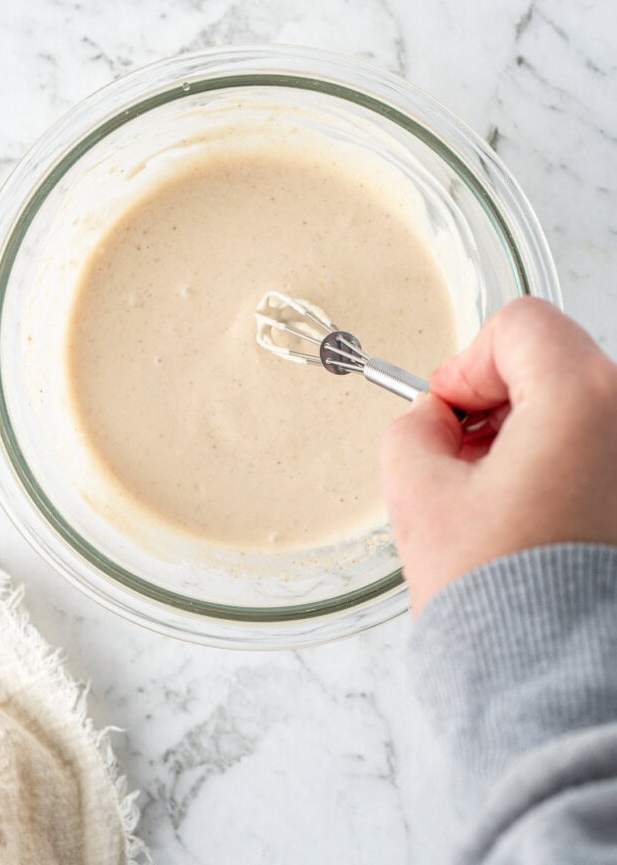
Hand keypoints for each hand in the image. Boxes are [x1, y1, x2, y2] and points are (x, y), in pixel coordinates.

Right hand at [380, 297, 616, 616]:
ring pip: (576, 404)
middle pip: (553, 362)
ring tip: (492, 496)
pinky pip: (596, 446)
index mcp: (583, 401)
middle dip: (496, 399)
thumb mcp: (417, 491)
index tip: (447, 412)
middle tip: (461, 457)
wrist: (549, 683)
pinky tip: (526, 513)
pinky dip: (557, 460)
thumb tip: (436, 418)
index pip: (521, 326)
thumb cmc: (497, 597)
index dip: (468, 363)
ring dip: (526, 431)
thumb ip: (413, 426)